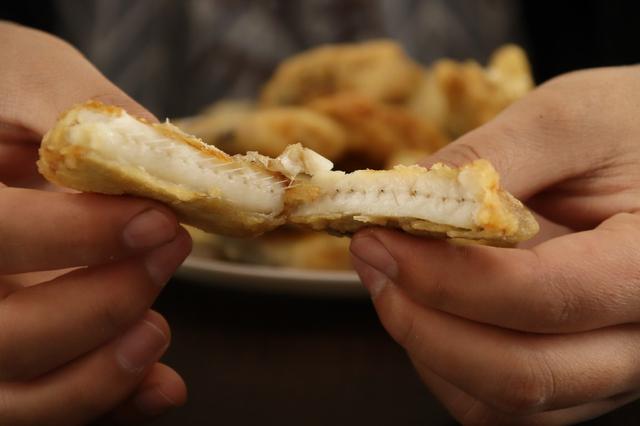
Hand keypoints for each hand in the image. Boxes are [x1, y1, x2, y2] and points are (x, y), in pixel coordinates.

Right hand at [0, 22, 190, 424]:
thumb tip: (168, 162)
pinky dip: (108, 405)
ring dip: (101, 374)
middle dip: (101, 305)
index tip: (157, 218)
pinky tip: (160, 387)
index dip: (74, 236)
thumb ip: (86, 112)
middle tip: (170, 252)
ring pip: (17, 396)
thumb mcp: (30, 76)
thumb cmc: (0, 92)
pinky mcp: (12, 360)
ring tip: (157, 330)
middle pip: (3, 335)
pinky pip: (43, 407)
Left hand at [350, 66, 639, 423]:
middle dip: (421, 324)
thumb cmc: (629, 127)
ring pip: (503, 403)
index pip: (544, 297)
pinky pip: (499, 402)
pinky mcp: (575, 369)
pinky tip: (428, 306)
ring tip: (393, 278)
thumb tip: (402, 198)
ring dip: (428, 348)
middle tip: (372, 260)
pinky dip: (446, 363)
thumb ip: (491, 158)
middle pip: (522, 375)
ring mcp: (608, 364)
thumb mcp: (569, 119)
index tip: (379, 238)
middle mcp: (639, 336)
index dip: (444, 277)